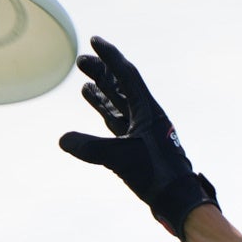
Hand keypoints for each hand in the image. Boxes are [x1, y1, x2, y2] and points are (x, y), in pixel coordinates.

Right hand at [58, 36, 218, 238]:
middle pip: (122, 86)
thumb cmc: (156, 177)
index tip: (94, 41)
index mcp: (149, 111)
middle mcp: (147, 116)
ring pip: (119, 104)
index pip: (127, 75)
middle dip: (102, 72)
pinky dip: (105, 113)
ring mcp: (143, 130)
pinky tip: (94, 108)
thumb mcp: (121, 159)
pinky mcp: (138, 145)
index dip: (110, 57)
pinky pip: (118, 122)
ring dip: (103, 92)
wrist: (178, 200)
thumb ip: (91, 149)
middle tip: (80, 61)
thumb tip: (63, 140)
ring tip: (84, 81)